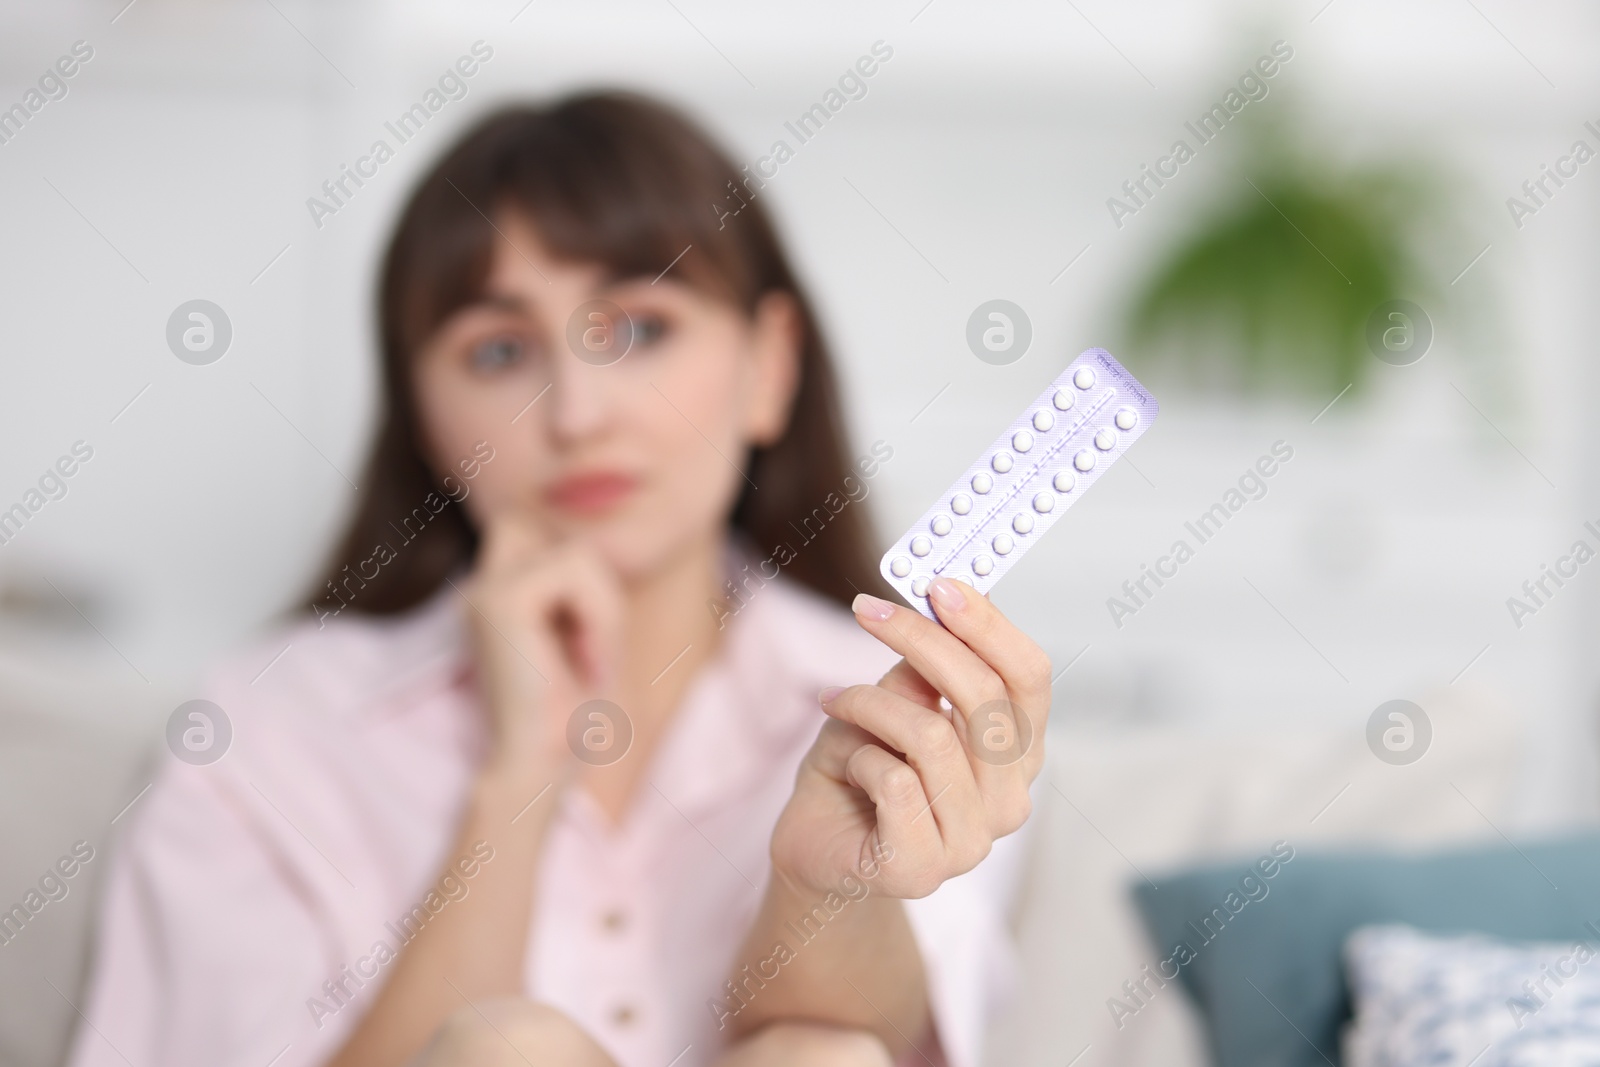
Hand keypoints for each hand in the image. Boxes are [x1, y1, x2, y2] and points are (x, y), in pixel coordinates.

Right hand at [458, 509, 624, 777]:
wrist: (538, 767)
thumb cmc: (569, 716)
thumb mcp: (587, 635)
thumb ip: (584, 586)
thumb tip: (605, 522)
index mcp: (496, 594)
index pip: (528, 523)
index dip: (571, 555)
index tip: (586, 630)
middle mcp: (483, 586)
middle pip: (564, 536)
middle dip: (598, 585)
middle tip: (594, 649)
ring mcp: (486, 590)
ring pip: (579, 554)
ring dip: (605, 610)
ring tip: (590, 661)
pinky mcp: (501, 601)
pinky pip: (575, 572)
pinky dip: (599, 617)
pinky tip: (587, 663)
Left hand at [769, 577, 1049, 897]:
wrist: (816, 846)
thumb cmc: (860, 770)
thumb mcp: (893, 702)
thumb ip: (925, 668)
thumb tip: (941, 603)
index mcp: (1017, 753)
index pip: (1029, 678)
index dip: (990, 626)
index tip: (941, 585)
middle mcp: (1009, 800)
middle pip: (985, 698)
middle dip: (922, 641)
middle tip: (868, 609)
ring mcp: (972, 842)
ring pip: (931, 734)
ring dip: (869, 704)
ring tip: (836, 702)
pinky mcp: (922, 868)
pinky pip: (894, 780)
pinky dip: (855, 756)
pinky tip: (845, 767)